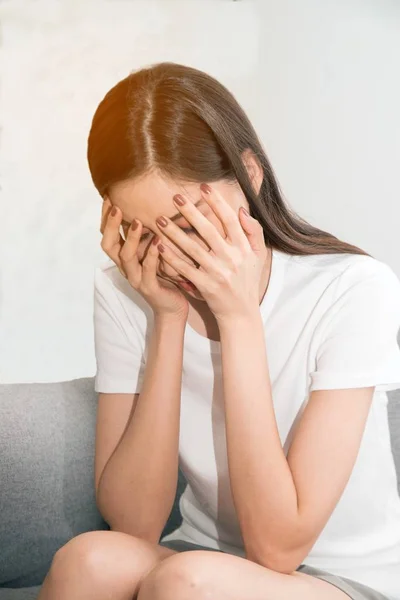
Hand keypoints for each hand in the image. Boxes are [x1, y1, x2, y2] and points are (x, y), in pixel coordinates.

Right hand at [100, 197, 188, 320]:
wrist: (172, 307)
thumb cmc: (165, 276)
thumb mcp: (154, 253)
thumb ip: (148, 235)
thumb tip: (152, 208)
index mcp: (124, 259)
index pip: (107, 235)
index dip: (105, 218)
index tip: (109, 197)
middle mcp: (126, 268)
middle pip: (108, 245)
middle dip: (110, 225)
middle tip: (117, 207)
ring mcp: (136, 279)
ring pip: (126, 257)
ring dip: (131, 238)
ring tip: (138, 221)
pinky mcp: (149, 288)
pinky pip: (147, 270)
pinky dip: (151, 255)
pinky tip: (158, 241)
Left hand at [154, 183, 267, 321]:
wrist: (241, 312)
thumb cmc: (247, 280)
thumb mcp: (258, 255)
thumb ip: (253, 231)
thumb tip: (241, 210)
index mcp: (244, 248)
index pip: (230, 220)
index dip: (217, 202)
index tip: (203, 187)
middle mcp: (232, 259)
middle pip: (209, 231)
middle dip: (191, 213)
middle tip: (175, 197)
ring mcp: (217, 273)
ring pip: (193, 249)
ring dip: (175, 233)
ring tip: (159, 220)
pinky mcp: (205, 286)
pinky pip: (185, 269)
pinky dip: (172, 258)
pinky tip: (159, 246)